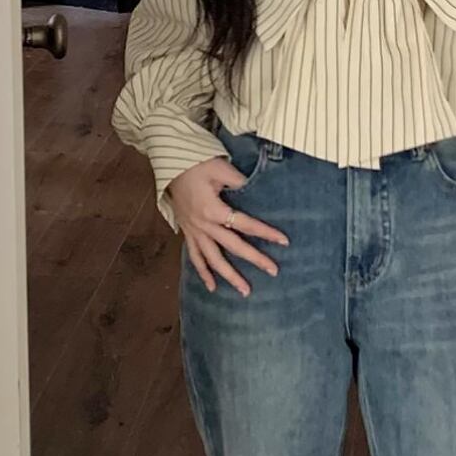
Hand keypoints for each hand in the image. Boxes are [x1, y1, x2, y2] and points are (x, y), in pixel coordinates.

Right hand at [168, 158, 289, 297]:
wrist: (171, 165)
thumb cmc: (197, 164)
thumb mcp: (221, 169)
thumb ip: (239, 182)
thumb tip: (257, 190)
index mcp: (213, 210)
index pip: (245, 224)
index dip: (265, 233)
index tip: (284, 241)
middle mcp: (203, 225)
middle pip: (233, 246)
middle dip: (254, 259)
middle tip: (273, 271)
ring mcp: (194, 231)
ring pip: (212, 259)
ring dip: (229, 276)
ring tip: (245, 291)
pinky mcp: (188, 232)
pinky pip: (195, 256)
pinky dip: (203, 272)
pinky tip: (212, 286)